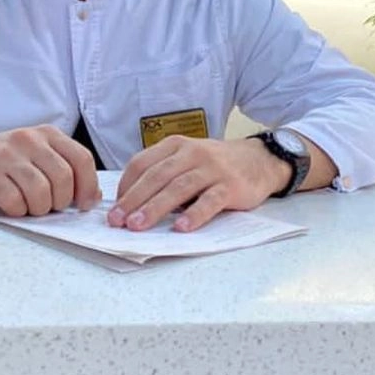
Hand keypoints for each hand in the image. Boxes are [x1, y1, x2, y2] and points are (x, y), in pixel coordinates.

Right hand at [0, 124, 100, 216]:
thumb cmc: (1, 160)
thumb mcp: (35, 154)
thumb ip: (61, 168)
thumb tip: (91, 196)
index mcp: (47, 134)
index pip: (82, 159)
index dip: (88, 186)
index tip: (84, 204)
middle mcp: (29, 140)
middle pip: (64, 179)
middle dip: (60, 202)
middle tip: (48, 207)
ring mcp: (8, 155)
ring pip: (41, 193)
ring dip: (38, 209)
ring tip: (28, 206)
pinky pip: (14, 202)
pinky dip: (16, 211)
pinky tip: (9, 205)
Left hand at [108, 136, 290, 232]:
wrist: (259, 160)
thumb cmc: (215, 164)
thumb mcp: (187, 159)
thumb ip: (164, 173)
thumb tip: (131, 203)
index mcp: (176, 146)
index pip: (142, 163)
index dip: (126, 186)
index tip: (114, 208)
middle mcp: (192, 153)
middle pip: (157, 176)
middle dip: (134, 199)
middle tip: (117, 220)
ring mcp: (212, 168)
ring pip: (179, 187)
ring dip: (156, 207)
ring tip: (139, 225)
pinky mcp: (230, 185)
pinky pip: (210, 200)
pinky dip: (194, 214)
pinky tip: (181, 228)